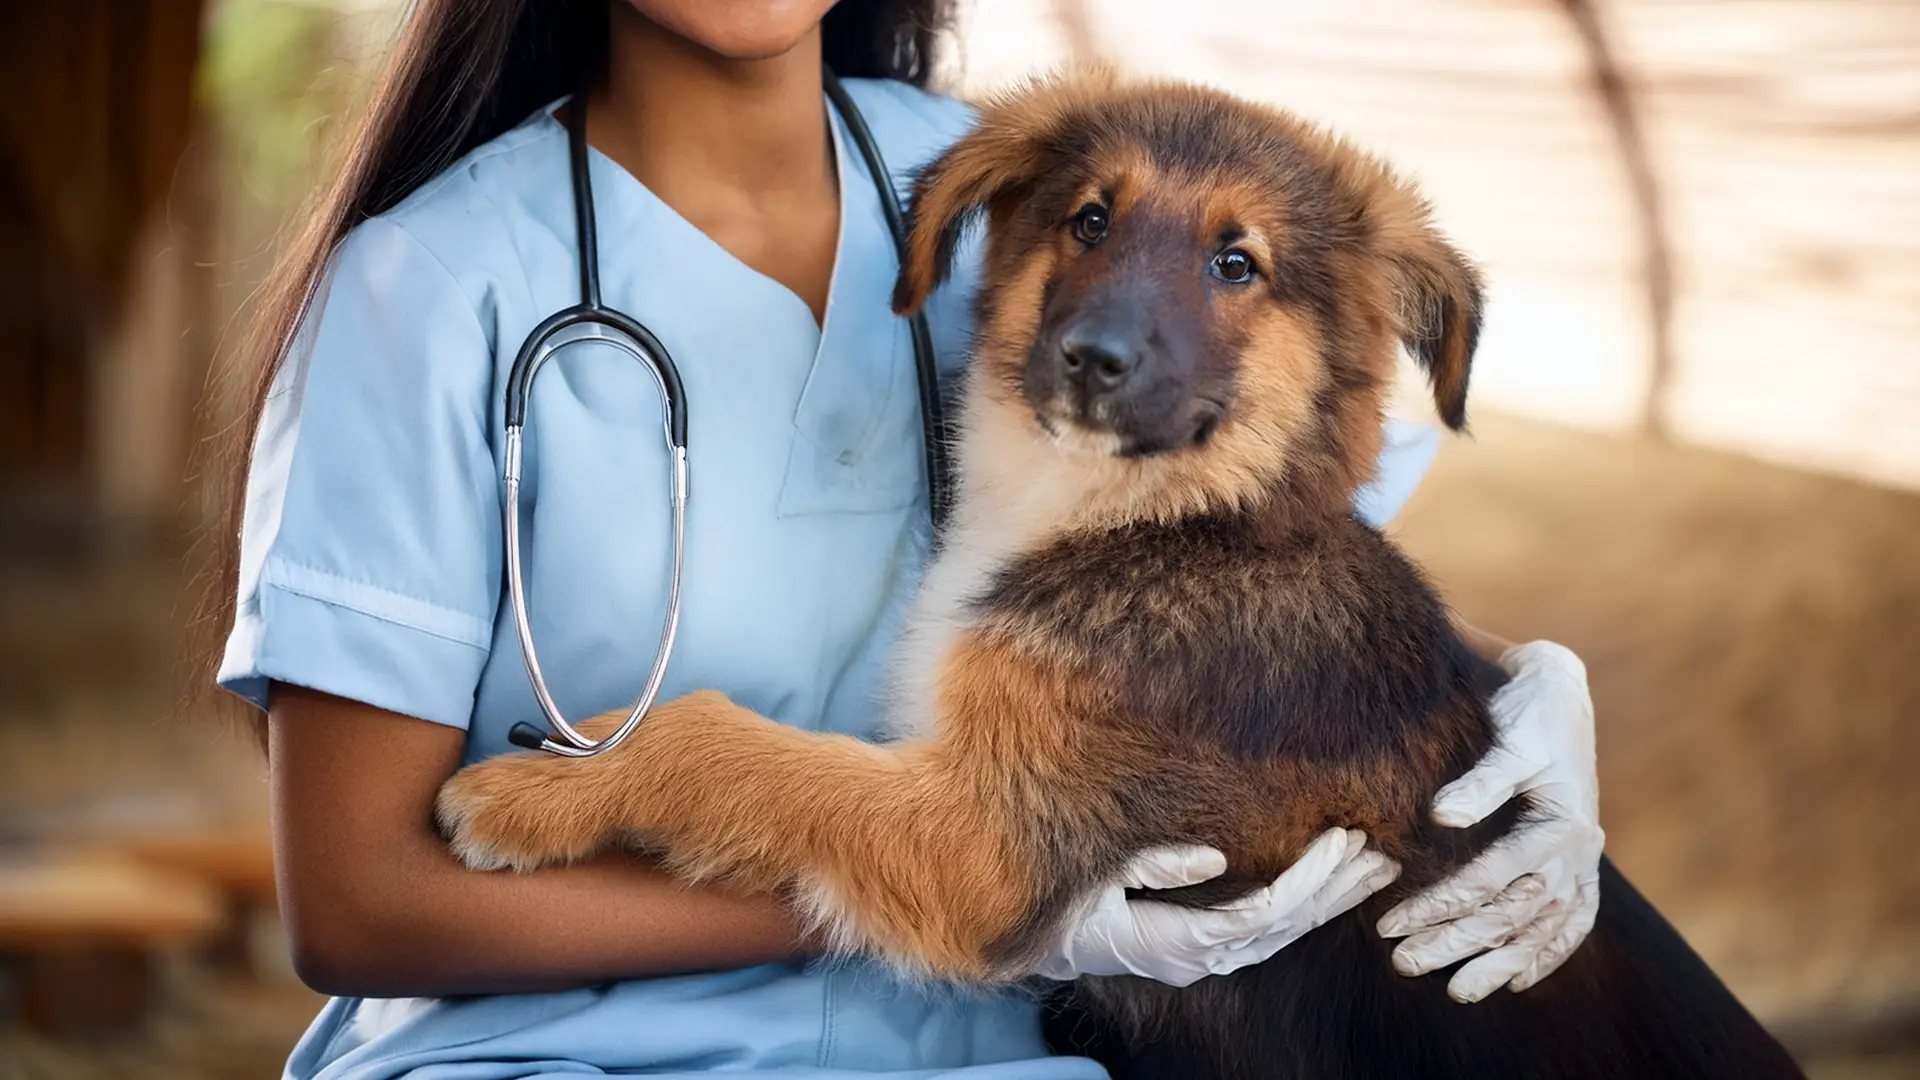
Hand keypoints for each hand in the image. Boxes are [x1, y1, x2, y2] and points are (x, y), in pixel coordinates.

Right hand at [1038, 827, 1399, 986]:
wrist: (1045, 939)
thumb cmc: (1064, 901)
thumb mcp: (1096, 876)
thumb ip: (1151, 865)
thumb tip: (1212, 858)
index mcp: (1176, 944)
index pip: (1260, 915)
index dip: (1305, 881)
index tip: (1340, 842)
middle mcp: (1199, 958)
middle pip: (1284, 926)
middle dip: (1334, 888)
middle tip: (1379, 851)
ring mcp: (1205, 958)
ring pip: (1283, 932)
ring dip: (1329, 898)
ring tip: (1373, 866)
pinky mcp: (1207, 948)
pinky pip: (1268, 930)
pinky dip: (1304, 905)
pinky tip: (1332, 885)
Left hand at [1378, 640, 1603, 1002]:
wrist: (1560, 693)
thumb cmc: (1528, 715)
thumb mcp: (1510, 741)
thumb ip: (1482, 781)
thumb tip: (1442, 815)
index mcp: (1561, 824)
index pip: (1490, 880)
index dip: (1439, 905)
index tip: (1389, 924)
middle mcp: (1578, 850)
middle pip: (1515, 914)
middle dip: (1459, 943)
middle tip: (1405, 964)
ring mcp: (1583, 860)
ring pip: (1543, 927)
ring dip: (1501, 962)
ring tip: (1457, 991)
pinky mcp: (1579, 861)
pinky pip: (1574, 920)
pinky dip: (1550, 952)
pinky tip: (1520, 982)